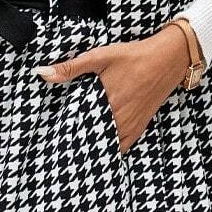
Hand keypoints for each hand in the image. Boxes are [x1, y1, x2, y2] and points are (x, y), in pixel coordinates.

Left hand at [33, 22, 197, 154]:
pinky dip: (109, 150)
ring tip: (74, 154)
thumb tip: (42, 73)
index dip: (63, 135)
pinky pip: (121, 147)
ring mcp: (129, 126)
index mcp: (105, 102)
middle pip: (90, 140)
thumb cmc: (134, 57)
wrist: (168, 59)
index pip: (77, 128)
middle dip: (75, 144)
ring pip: (105, 146)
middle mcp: (118, 119)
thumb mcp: (100, 57)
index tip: (51, 140)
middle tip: (59, 149)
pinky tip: (98, 151)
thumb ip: (70, 67)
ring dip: (91, 148)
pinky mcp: (138, 128)